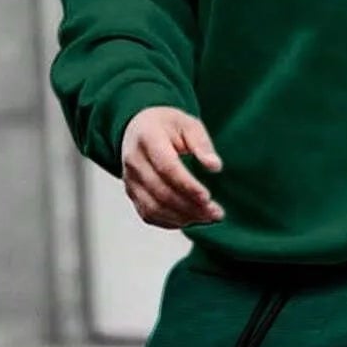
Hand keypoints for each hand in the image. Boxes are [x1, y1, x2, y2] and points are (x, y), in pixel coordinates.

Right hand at [119, 106, 224, 228]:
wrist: (140, 129)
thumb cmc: (168, 126)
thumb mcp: (188, 124)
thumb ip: (202, 144)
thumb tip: (215, 166)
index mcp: (147, 138)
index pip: (167, 167)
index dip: (187, 185)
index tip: (207, 197)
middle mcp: (134, 161)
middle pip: (161, 192)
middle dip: (190, 207)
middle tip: (216, 214)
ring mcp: (130, 180)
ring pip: (154, 208)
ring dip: (183, 217)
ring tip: (208, 217)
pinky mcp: (132, 194)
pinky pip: (149, 215)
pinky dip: (171, 222)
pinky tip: (191, 219)